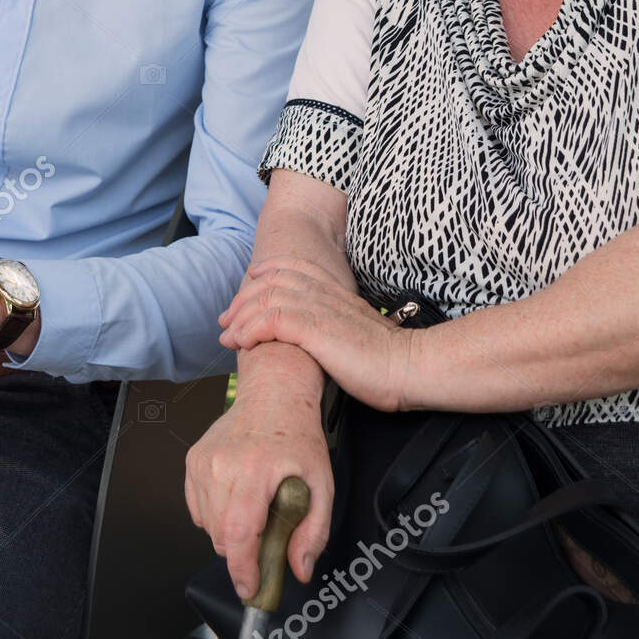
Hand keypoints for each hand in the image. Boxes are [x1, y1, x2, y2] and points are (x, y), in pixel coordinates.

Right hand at [184, 382, 332, 599]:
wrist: (274, 393)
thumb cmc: (297, 432)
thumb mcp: (322, 482)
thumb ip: (314, 531)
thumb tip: (298, 568)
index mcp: (255, 470)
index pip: (238, 534)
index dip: (242, 570)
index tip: (250, 589)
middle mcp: (222, 465)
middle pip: (221, 537)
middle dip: (243, 552)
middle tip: (267, 538)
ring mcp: (203, 462)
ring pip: (207, 526)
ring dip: (230, 534)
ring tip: (255, 511)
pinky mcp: (193, 461)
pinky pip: (197, 509)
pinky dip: (215, 516)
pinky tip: (238, 499)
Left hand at [218, 263, 416, 412]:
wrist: (411, 369)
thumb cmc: (389, 363)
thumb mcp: (359, 335)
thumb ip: (339, 329)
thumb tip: (324, 342)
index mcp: (339, 294)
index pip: (296, 268)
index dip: (268, 272)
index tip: (249, 284)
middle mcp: (327, 295)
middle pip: (274, 280)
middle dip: (244, 298)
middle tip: (227, 320)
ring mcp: (322, 310)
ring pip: (268, 298)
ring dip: (242, 316)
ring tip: (228, 337)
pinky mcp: (318, 330)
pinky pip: (273, 319)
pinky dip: (251, 329)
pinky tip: (243, 343)